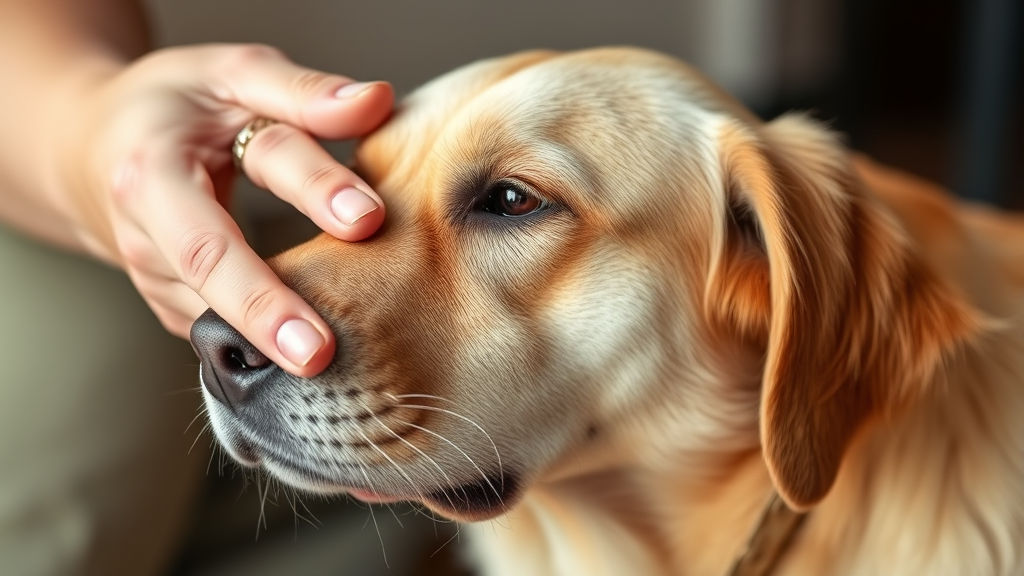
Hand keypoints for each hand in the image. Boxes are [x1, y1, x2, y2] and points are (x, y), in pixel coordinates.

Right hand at [50, 44, 391, 376]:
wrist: (97, 148)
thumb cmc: (176, 106)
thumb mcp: (232, 76)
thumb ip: (303, 93)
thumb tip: (376, 102)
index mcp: (153, 171)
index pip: (234, 184)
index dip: (301, 201)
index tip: (366, 218)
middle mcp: (143, 234)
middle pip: (206, 275)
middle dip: (263, 316)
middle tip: (318, 355)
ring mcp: (154, 281)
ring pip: (213, 318)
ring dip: (270, 340)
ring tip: (334, 366)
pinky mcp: (174, 307)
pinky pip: (220, 334)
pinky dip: (264, 346)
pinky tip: (313, 361)